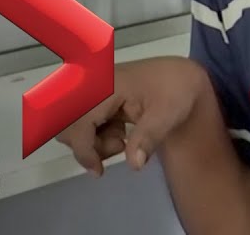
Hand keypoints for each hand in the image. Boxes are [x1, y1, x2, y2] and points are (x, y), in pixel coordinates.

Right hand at [56, 56, 207, 175]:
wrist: (182, 78)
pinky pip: (82, 123)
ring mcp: (92, 90)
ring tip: (122, 139)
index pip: (79, 123)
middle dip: (87, 144)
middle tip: (119, 146)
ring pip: (72, 126)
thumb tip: (134, 164)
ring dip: (92, 141)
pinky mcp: (95, 97)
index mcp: (105, 85)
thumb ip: (148, 137)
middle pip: (67, 124)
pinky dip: (96, 135)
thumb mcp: (167, 114)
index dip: (84, 150)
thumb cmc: (176, 91)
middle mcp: (92, 84)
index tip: (98, 171)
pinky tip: (119, 133)